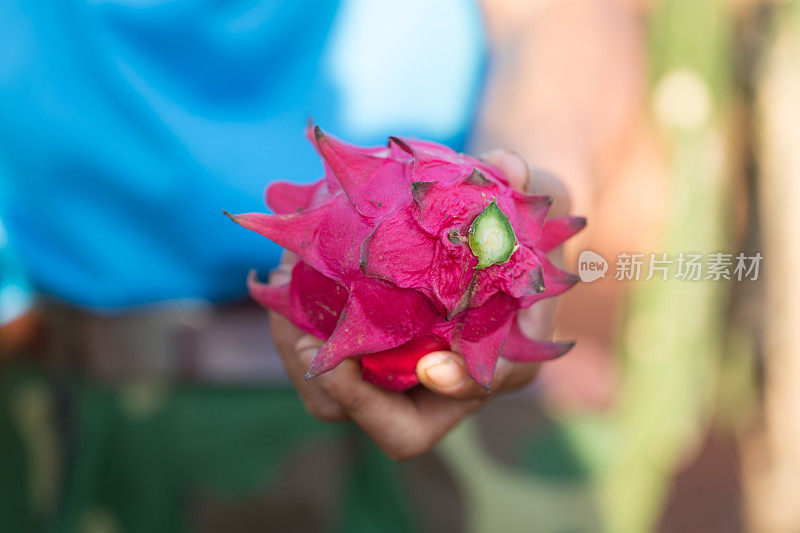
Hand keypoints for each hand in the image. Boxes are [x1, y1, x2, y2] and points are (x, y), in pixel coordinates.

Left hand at [269, 150, 569, 459]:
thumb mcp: (540, 194)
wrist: (484, 221)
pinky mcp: (360, 340)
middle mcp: (443, 376)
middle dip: (341, 388)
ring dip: (300, 351)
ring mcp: (397, 363)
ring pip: (336, 396)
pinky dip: (294, 319)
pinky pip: (317, 354)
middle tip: (307, 334)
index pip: (470, 394)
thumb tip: (508, 169)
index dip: (452, 386)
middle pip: (386, 420)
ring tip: (285, 284)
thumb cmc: (520, 217)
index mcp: (499, 357)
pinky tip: (288, 268)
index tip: (432, 364)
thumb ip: (528, 183)